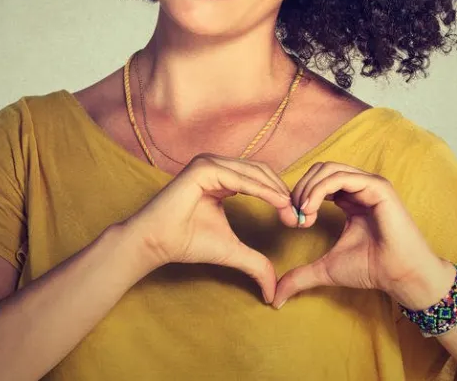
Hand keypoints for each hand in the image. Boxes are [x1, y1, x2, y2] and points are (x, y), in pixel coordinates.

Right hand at [123, 153, 300, 303]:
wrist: (157, 243)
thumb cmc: (187, 243)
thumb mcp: (232, 251)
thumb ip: (255, 264)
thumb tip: (273, 292)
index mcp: (222, 177)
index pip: (261, 179)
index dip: (282, 198)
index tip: (298, 221)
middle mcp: (216, 165)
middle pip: (262, 172)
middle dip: (284, 194)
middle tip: (299, 218)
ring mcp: (208, 163)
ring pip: (254, 172)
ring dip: (277, 192)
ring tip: (291, 213)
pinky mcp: (202, 168)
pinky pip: (239, 177)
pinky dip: (261, 190)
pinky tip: (278, 203)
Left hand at [273, 162, 451, 308]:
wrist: (399, 276)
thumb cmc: (371, 269)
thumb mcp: (327, 269)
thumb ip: (301, 276)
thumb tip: (276, 297)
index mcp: (351, 198)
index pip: (318, 181)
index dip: (299, 196)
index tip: (293, 222)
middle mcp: (360, 187)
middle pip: (320, 170)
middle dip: (300, 190)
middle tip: (295, 217)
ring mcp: (370, 184)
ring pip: (328, 169)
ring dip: (307, 189)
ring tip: (303, 214)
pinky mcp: (377, 187)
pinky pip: (340, 177)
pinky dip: (319, 190)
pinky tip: (311, 210)